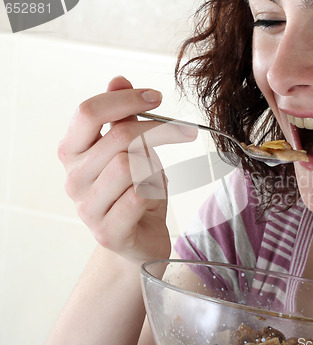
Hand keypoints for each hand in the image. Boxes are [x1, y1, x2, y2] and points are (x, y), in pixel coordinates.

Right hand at [57, 76, 196, 263]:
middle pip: (119, 136)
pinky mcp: (106, 232)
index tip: (156, 97)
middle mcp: (73, 179)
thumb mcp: (131, 149)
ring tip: (156, 177)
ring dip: (154, 166)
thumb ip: (122, 117)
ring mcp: (86, 208)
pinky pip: (140, 195)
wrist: (138, 240)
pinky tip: (154, 197)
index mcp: (72, 152)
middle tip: (184, 132)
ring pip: (130, 165)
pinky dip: (156, 191)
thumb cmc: (135, 191)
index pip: (88, 112)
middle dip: (159, 130)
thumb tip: (118, 79)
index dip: (125, 99)